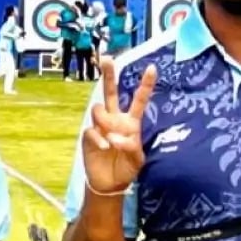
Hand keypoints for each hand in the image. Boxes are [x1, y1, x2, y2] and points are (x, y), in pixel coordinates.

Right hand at [81, 56, 156, 194]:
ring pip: (99, 109)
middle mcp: (114, 120)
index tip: (152, 68)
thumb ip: (131, 146)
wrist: (109, 182)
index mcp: (131, 122)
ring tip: (112, 137)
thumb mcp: (137, 159)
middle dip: (108, 75)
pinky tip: (105, 148)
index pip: (138, 100)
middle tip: (107, 58)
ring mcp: (100, 127)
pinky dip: (99, 138)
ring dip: (106, 121)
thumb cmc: (126, 167)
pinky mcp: (88, 137)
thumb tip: (116, 136)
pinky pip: (91, 131)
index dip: (145, 85)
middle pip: (111, 92)